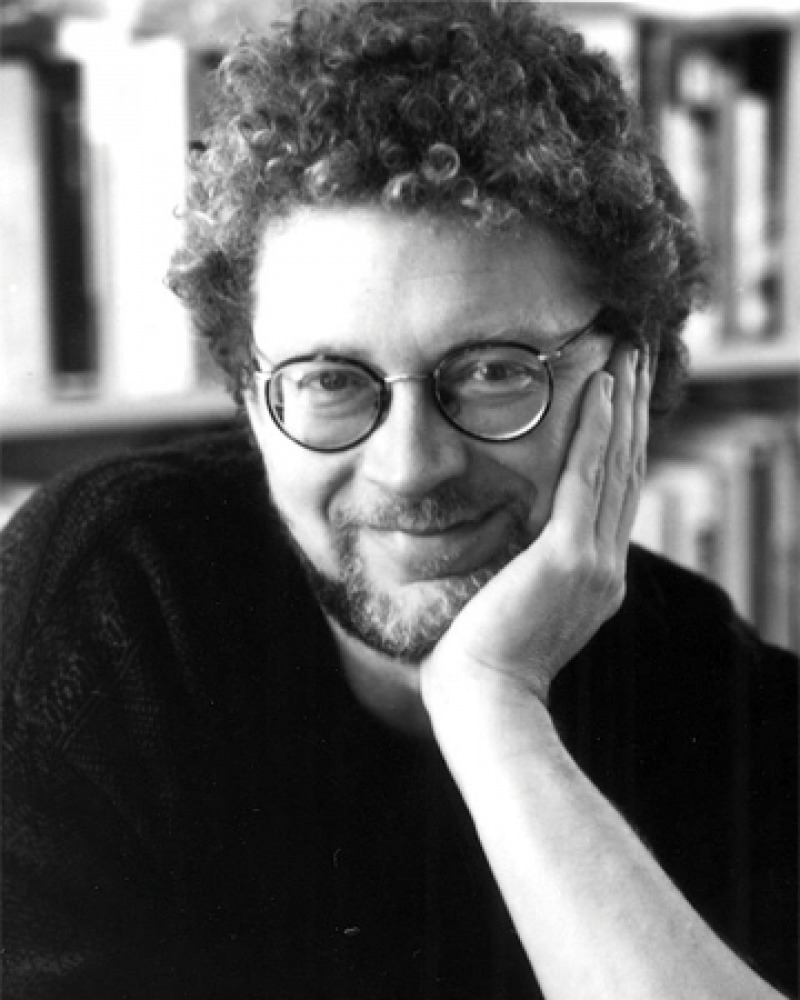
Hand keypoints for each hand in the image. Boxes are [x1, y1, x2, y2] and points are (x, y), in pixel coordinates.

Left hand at [421, 342, 651, 707]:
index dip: (621, 442)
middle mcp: (606, 565)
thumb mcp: (513, 610)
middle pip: (626, 470)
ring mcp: (594, 561)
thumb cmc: (479, 663)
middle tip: (635, 357)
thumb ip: (524, 574)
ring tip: (625, 356)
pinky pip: (586, 478)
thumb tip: (505, 550)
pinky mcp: (569, 557)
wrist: (481, 703)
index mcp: (596, 578)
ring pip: (615, 465)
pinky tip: (599, 389)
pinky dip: (596, 431)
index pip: (613, 495)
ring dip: (621, 406)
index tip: (619, 396)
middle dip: (631, 410)